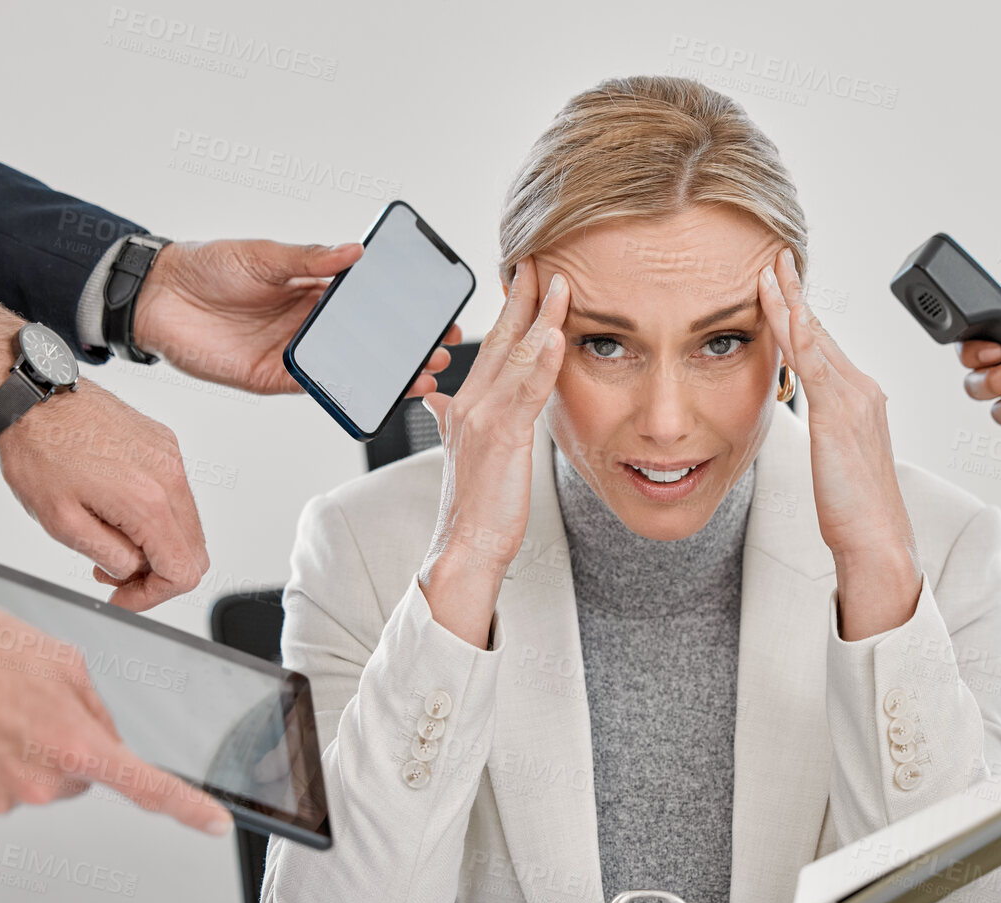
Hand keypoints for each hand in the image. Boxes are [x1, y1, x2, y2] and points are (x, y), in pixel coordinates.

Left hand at [0, 381, 206, 610]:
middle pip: (194, 551)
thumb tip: (132, 572)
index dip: (153, 596)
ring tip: (109, 536)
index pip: (183, 572)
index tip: (122, 597)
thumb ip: (109, 557)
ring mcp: (171, 457)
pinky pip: (176, 493)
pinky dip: (154, 513)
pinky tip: (115, 507)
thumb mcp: (61, 523)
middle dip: (157, 573)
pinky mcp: (164, 443)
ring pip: (188, 524)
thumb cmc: (38, 451)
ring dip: (155, 543)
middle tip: (114, 572)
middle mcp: (170, 477)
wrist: (33, 395)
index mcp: (148, 502)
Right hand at [0, 586, 231, 833]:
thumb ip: (96, 711)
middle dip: (62, 747)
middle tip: (25, 708)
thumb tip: (106, 741)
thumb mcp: (64, 662)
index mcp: (74, 743)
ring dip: (17, 755)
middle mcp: (38, 782)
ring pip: (30, 784)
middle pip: (76, 778)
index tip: (215, 823)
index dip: (186, 808)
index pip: (144, 785)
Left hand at [132, 240, 461, 394]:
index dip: (399, 305)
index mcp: (309, 287)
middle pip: (367, 336)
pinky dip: (347, 390)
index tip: (434, 308)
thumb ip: (308, 258)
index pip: (365, 299)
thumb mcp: (261, 254)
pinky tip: (376, 390)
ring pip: (351, 365)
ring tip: (424, 373)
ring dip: (387, 372)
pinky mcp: (274, 376)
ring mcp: (294, 351)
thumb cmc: (204, 265)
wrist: (157, 297)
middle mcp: (307, 321)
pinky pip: (318, 387)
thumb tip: (354, 252)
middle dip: (406, 343)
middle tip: (441, 346)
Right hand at [417, 258, 567, 646]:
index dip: (510, 310)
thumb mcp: (467, 454)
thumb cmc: (476, 507)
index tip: (527, 278)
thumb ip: (457, 421)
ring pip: (515, 355)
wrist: (464, 546)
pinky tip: (555, 335)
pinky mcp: (500, 437)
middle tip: (541, 257)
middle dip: (523, 295)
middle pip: (500, 338)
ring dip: (540, 315)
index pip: (490, 346)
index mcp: (464, 406)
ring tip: (561, 282)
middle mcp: (468, 404)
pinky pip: (525, 391)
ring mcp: (483, 418)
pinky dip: (541, 360)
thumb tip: (439, 401)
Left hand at [758, 248, 919, 638]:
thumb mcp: (836, 462)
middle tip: (775, 259)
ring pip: (816, 337)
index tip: (784, 287)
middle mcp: (864, 391)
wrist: (877, 539)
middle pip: (823, 331)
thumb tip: (815, 426)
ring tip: (769, 269)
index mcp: (863, 400)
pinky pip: (813, 362)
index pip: (828, 346)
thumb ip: (829, 435)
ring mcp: (855, 399)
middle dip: (797, 293)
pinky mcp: (840, 414)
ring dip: (791, 300)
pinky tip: (779, 310)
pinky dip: (796, 331)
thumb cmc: (856, 511)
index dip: (804, 315)